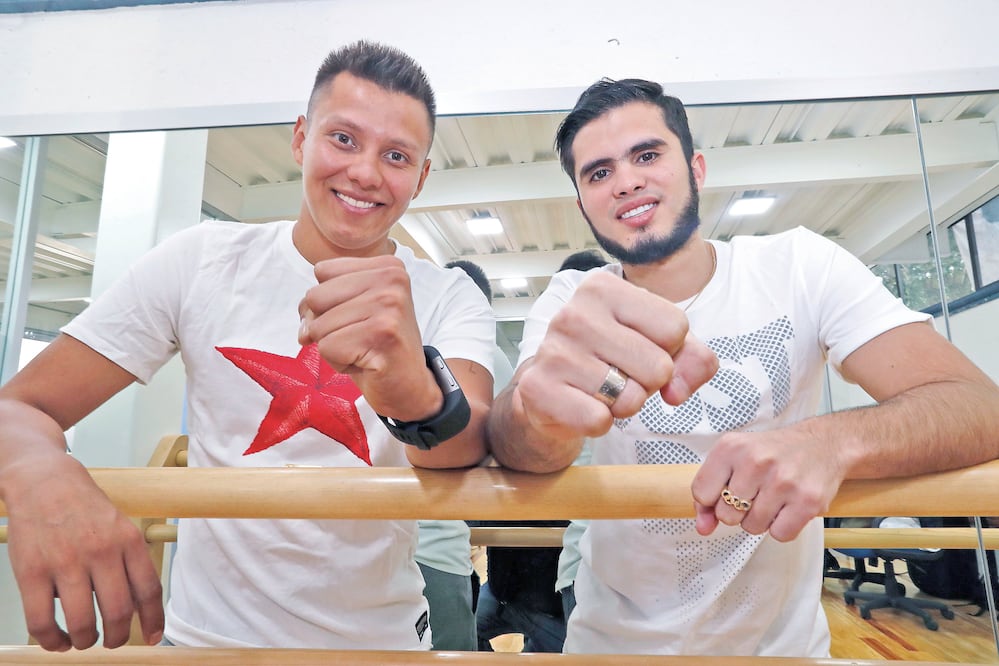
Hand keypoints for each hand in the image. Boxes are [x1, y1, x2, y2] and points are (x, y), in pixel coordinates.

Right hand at [3, 451, 162, 649]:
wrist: (43, 481)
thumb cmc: (84, 507)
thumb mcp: (119, 525)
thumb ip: (129, 561)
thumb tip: (138, 606)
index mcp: (128, 540)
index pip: (149, 589)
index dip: (153, 620)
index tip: (153, 638)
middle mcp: (101, 551)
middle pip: (120, 611)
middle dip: (119, 637)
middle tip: (113, 642)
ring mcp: (66, 562)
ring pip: (83, 622)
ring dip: (86, 641)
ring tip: (84, 640)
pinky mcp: (31, 572)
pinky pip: (42, 621)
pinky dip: (52, 640)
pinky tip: (57, 640)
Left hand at [298, 255, 440, 420]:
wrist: (410, 387)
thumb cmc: (379, 347)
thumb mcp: (354, 310)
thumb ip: (323, 301)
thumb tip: (304, 328)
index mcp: (387, 267)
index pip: (322, 271)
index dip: (326, 301)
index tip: (354, 318)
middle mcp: (392, 280)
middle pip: (315, 296)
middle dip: (326, 326)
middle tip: (358, 338)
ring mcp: (389, 306)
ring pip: (319, 325)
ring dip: (334, 347)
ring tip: (363, 351)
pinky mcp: (383, 334)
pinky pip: (328, 348)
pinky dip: (339, 363)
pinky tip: (366, 364)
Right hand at [514, 271, 717, 441]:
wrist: (550, 391)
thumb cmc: (608, 360)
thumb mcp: (657, 344)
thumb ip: (692, 358)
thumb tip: (677, 391)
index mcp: (603, 287)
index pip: (675, 326)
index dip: (668, 349)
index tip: (639, 347)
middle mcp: (575, 313)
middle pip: (658, 365)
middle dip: (648, 382)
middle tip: (619, 374)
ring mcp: (554, 350)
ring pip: (631, 397)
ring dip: (624, 404)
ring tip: (600, 389)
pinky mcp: (538, 388)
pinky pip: (599, 420)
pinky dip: (599, 423)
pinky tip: (582, 405)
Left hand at [690, 425, 845, 540]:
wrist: (823, 443)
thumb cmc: (775, 453)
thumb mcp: (735, 460)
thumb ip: (711, 494)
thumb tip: (702, 528)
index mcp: (731, 447)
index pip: (701, 493)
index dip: (712, 500)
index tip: (726, 490)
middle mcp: (755, 461)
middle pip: (726, 515)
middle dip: (738, 511)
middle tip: (755, 493)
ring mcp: (782, 481)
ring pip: (752, 527)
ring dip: (761, 519)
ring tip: (773, 498)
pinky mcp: (807, 500)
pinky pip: (779, 534)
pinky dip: (782, 527)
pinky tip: (788, 507)